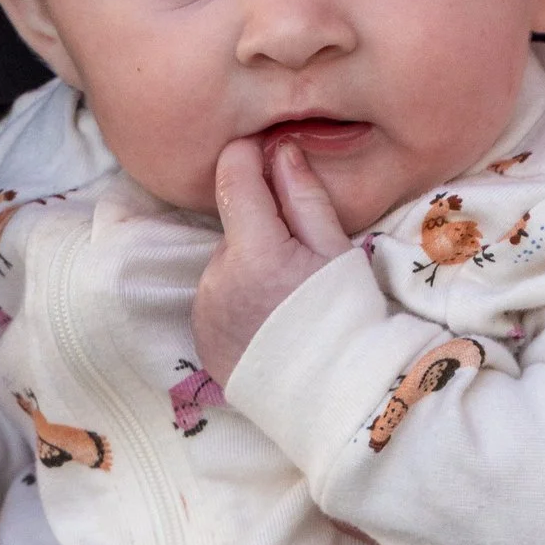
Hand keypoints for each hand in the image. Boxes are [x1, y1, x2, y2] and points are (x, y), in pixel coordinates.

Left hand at [192, 133, 352, 379]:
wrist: (334, 396)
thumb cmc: (345, 317)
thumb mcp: (336, 250)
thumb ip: (304, 196)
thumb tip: (280, 148)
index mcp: (254, 252)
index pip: (232, 177)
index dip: (248, 155)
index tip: (266, 151)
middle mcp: (217, 278)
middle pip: (234, 226)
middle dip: (261, 228)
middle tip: (299, 258)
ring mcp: (203, 310)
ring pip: (225, 262)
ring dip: (248, 265)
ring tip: (286, 297)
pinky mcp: (199, 336)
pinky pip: (215, 297)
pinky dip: (237, 298)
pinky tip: (268, 319)